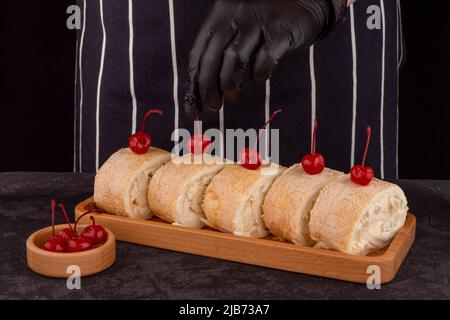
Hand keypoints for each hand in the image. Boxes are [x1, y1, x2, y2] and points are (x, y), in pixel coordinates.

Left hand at [184, 0, 346, 116]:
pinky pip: (266, 58)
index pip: (198, 53)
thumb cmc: (265, 22)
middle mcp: (236, 16)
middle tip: (212, 107)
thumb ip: (220, 54)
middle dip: (209, 87)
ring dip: (230, 83)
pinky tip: (260, 76)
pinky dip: (260, 72)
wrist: (304, 0)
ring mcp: (258, 22)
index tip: (194, 106)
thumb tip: (204, 93)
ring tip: (232, 98)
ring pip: (236, 58)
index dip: (194, 83)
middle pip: (213, 56)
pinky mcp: (280, 31)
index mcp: (219, 16)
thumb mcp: (237, 29)